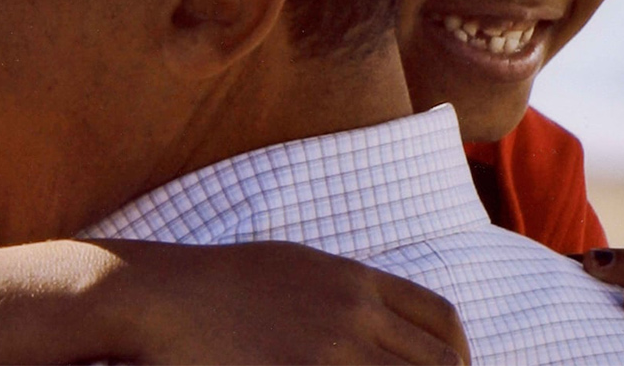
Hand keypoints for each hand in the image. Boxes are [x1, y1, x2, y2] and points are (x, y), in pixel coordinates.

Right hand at [114, 239, 467, 363]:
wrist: (166, 296)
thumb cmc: (224, 284)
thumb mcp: (297, 267)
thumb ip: (348, 291)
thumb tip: (383, 321)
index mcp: (355, 280)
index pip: (440, 318)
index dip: (457, 355)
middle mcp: (354, 311)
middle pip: (438, 361)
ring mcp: (331, 348)